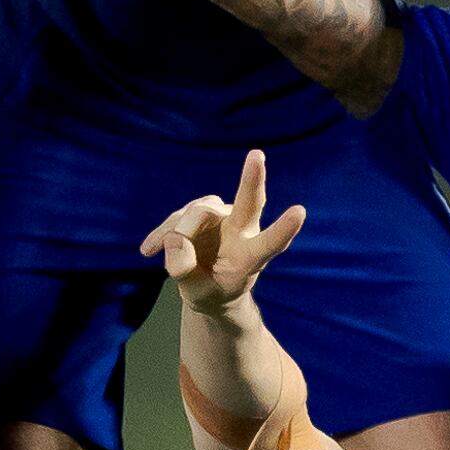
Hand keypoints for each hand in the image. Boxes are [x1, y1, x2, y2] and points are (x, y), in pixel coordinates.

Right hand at [143, 149, 306, 319]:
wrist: (206, 286)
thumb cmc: (210, 291)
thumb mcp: (197, 294)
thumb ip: (185, 271)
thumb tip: (175, 240)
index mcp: (251, 258)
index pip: (270, 244)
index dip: (283, 229)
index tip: (300, 211)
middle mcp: (243, 230)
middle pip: (249, 203)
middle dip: (252, 179)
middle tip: (257, 155)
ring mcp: (223, 216)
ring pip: (197, 214)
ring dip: (175, 233)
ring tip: (157, 254)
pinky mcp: (202, 211)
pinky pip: (178, 217)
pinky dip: (162, 233)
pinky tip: (149, 249)